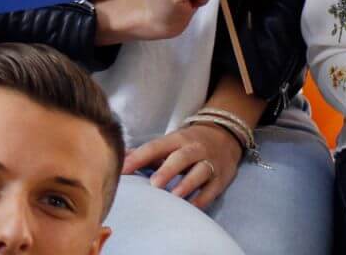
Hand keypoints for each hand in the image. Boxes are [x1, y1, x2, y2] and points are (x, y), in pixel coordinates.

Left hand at [122, 124, 241, 208]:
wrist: (224, 137)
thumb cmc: (188, 143)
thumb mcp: (169, 142)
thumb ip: (146, 153)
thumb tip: (120, 158)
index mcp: (176, 139)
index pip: (155, 147)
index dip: (139, 158)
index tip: (123, 170)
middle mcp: (194, 149)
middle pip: (181, 158)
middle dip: (167, 170)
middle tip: (153, 184)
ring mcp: (210, 163)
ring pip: (200, 172)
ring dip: (187, 185)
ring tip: (174, 197)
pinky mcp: (221, 178)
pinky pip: (212, 190)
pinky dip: (202, 199)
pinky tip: (191, 209)